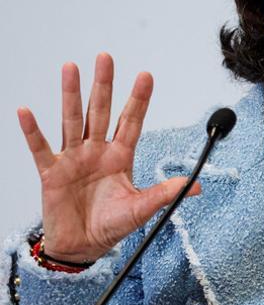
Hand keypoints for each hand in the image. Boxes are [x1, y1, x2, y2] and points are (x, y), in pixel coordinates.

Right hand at [15, 53, 199, 264]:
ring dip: (71, 94)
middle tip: (106, 57)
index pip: (131, 121)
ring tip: (70, 68)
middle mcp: (97, 151)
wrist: (82, 247)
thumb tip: (196, 186)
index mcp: (120, 156)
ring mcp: (73, 159)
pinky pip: (40, 148)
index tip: (146, 75)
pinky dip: (32, 131)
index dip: (138, 99)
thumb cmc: (110, 225)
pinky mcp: (51, 173)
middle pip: (101, 111)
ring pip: (72, 120)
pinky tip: (25, 112)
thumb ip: (164, 194)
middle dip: (104, 84)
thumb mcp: (141, 210)